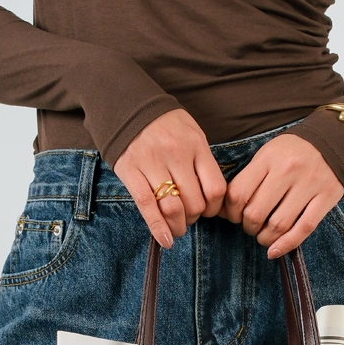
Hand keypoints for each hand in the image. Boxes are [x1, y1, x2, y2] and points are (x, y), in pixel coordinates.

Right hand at [113, 109, 226, 248]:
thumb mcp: (192, 133)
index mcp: (196, 145)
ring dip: (178, 226)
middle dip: (194, 218)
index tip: (208, 210)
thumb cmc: (165, 124)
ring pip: (173, 208)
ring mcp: (152, 163)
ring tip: (177, 228)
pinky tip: (165, 240)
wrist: (128, 104)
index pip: (215, 189)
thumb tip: (212, 198)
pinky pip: (147, 206)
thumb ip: (202, 162)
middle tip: (189, 217)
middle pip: (195, 203)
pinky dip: (158, 227)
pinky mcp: (131, 171)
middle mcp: (176, 155)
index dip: (214, 208)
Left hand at [224, 134, 343, 257]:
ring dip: (265, 238)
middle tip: (251, 227)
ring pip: (278, 224)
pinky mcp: (327, 196)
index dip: (231, 213)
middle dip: (248, 227)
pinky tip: (274, 251)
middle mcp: (288, 169)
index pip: (238, 194)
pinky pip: (304, 228)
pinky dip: (286, 244)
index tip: (234, 217)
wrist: (333, 139)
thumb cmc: (292, 153)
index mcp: (268, 158)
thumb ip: (248, 179)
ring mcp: (309, 184)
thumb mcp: (267, 155)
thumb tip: (224, 211)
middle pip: (256, 212)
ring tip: (263, 236)